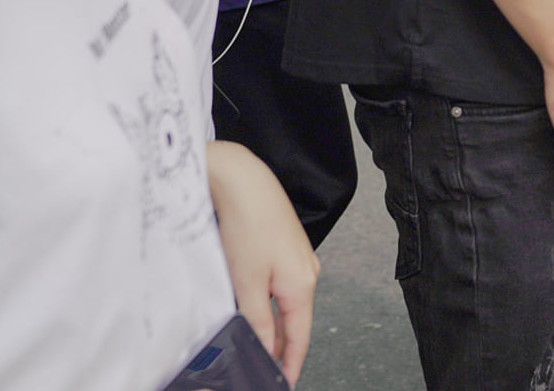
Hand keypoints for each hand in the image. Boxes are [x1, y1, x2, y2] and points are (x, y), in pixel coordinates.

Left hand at [207, 141, 317, 386]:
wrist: (245, 182)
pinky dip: (271, 305)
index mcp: (302, 285)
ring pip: (287, 305)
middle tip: (264, 371)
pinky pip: (282, 287)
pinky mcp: (286, 248)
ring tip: (257, 348)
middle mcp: (308, 273)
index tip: (283, 384)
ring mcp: (299, 259)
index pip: (299, 338)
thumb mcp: (248, 283)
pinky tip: (255, 310)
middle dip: (281, 349)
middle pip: (296, 322)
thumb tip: (266, 351)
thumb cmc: (248, 226)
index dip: (290, 365)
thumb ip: (259, 321)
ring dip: (274, 327)